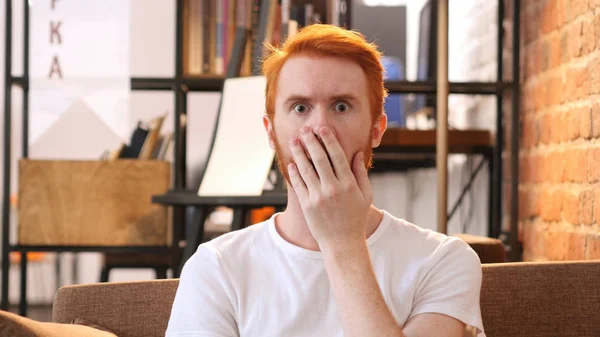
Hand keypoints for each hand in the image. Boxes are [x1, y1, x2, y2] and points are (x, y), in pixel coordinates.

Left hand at [287, 126, 372, 250]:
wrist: (342, 243)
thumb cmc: (355, 218)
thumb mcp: (365, 195)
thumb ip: (361, 174)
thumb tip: (357, 154)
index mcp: (349, 184)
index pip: (337, 156)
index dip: (329, 140)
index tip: (322, 129)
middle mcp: (333, 188)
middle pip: (319, 159)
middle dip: (311, 142)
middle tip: (305, 129)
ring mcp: (319, 197)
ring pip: (306, 169)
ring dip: (299, 153)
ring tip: (294, 141)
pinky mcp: (307, 205)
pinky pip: (299, 184)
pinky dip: (295, 172)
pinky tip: (292, 163)